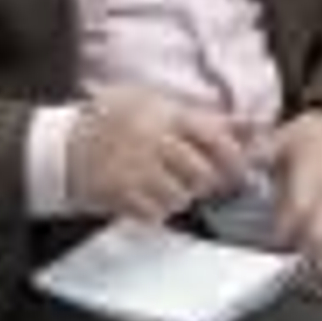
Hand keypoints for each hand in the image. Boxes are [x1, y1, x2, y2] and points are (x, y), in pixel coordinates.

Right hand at [67, 87, 253, 223]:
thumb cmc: (118, 124)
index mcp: (165, 115)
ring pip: (181, 197)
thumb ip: (209, 119)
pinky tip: (144, 195)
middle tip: (194, 180)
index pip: (215, 138)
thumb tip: (256, 126)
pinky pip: (156, 213)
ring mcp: (136, 168)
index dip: (234, 158)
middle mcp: (153, 140)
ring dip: (178, 197)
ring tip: (162, 184)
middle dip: (204, 183)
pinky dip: (155, 209)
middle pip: (202, 175)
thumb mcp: (160, 107)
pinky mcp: (121, 194)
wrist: (65, 147)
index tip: (239, 170)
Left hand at [260, 108, 321, 296]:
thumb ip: (254, 155)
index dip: (284, 233)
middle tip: (285, 280)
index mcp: (312, 177)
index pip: (299, 211)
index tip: (270, 248)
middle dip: (304, 263)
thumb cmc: (312, 137)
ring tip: (306, 289)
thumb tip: (228, 167)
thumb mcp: (280, 138)